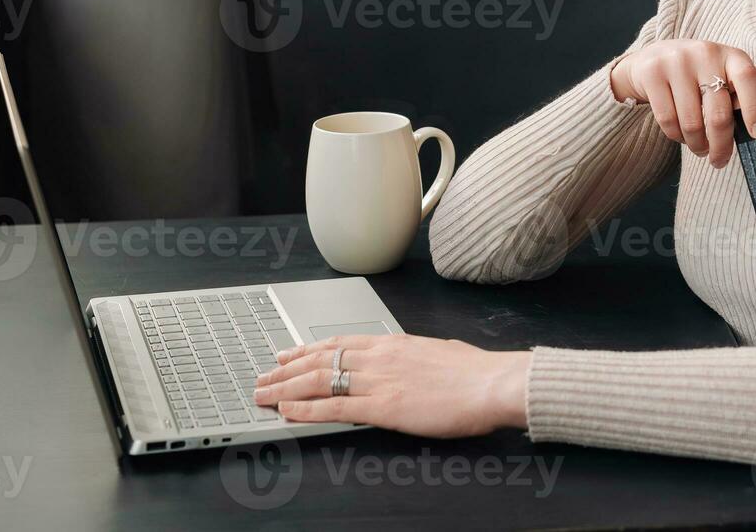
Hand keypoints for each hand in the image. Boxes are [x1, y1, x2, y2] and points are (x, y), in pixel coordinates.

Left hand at [252, 333, 530, 438]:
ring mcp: (379, 380)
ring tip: (263, 395)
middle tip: (263, 377)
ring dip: (285, 389)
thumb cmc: (476, 372)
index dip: (307, 350)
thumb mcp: (439, 353)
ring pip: (318, 381)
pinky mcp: (383, 406)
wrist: (493, 382)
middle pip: (320, 360)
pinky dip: (306, 409)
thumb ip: (417, 357)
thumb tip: (413, 361)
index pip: (339, 343)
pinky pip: (333, 407)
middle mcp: (380, 357)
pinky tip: (288, 411)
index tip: (288, 355)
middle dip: (286, 370)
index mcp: (393, 343)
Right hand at [610, 39, 755, 167]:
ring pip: (691, 123)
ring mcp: (676, 62)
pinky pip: (668, 120)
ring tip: (699, 147)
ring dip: (697, 144)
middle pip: (718, 113)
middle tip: (719, 160)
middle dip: (720, 145)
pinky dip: (676, 136)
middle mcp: (704, 54)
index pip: (748, 79)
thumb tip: (750, 134)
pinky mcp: (652, 73)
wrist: (653, 58)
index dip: (754, 109)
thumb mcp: (721, 77)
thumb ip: (736, 99)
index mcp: (730, 55)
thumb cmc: (696, 75)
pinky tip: (681, 135)